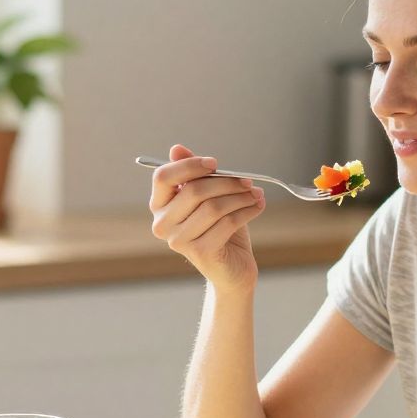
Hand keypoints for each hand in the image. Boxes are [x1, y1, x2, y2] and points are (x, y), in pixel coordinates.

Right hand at [148, 143, 265, 291]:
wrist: (231, 269)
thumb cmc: (219, 229)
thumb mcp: (207, 198)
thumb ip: (193, 175)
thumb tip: (176, 148)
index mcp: (159, 206)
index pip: (163, 177)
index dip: (190, 166)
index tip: (215, 163)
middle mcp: (162, 224)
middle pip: (194, 191)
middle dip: (226, 182)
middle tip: (248, 180)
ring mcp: (178, 241)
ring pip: (213, 207)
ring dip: (240, 197)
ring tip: (256, 194)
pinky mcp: (200, 252)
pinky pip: (227, 222)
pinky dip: (247, 211)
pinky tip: (257, 207)